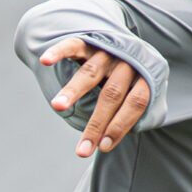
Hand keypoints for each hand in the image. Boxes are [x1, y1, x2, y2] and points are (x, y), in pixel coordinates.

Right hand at [40, 39, 150, 157]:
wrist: (124, 41)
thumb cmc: (132, 80)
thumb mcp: (143, 94)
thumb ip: (136, 116)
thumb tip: (112, 142)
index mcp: (145, 76)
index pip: (136, 103)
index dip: (120, 126)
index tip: (103, 147)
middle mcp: (127, 62)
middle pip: (112, 94)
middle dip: (96, 123)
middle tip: (81, 150)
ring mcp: (107, 50)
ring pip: (90, 73)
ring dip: (73, 91)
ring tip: (57, 107)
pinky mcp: (88, 41)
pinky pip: (73, 45)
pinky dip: (59, 52)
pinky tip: (46, 61)